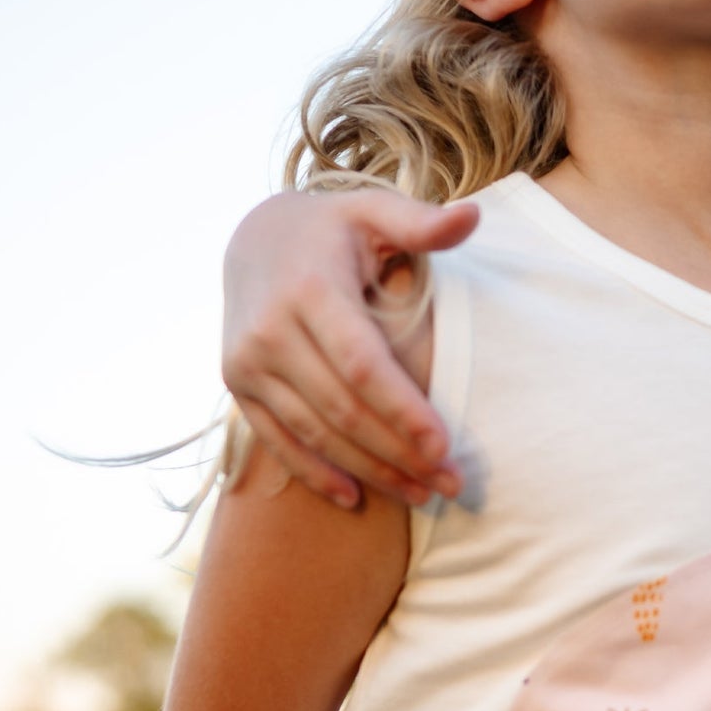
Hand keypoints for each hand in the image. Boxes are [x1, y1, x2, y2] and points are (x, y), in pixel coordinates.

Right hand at [221, 189, 477, 507]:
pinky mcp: (237, 386)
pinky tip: (355, 498)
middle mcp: (270, 332)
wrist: (252, 237)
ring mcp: (247, 364)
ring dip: (369, 471)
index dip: (403, 409)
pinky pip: (277, 440)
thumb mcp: (374, 212)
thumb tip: (472, 215)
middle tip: (451, 484)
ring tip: (422, 494)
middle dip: (399, 453)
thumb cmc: (333, 228)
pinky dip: (315, 473)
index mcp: (310, 290)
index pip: (362, 364)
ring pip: (314, 432)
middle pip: (342, 409)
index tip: (445, 446)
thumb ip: (422, 222)